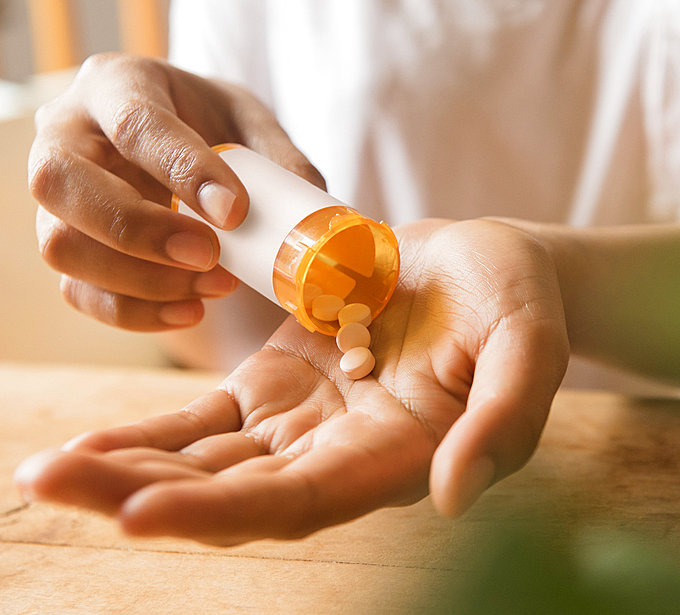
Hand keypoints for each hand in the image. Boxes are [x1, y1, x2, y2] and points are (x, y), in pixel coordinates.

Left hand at [15, 219, 569, 544]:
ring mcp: (302, 423)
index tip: (140, 512)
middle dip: (140, 494)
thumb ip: (504, 420)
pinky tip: (88, 444)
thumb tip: (450, 498)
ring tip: (45, 470)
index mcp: (395, 459)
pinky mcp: (277, 385)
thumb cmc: (518, 303)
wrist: (487, 268)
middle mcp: (338, 456)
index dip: (224, 511)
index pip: (301, 501)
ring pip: (205, 462)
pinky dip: (148, 436)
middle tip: (49, 481)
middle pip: (231, 493)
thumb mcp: (528, 347)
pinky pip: (203, 422)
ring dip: (126, 469)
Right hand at [28, 53, 324, 330]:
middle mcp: (67, 133)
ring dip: (141, 280)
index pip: (135, 124)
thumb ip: (280, 159)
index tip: (235, 213)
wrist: (180, 146)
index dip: (183, 171)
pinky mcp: (64, 244)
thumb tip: (311, 217)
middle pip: (61, 182)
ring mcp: (56, 194)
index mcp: (117, 84)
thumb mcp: (250, 121)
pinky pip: (77, 290)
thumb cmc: (212, 124)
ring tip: (216, 286)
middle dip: (138, 229)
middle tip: (209, 255)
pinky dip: (134, 312)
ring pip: (60, 244)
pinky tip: (192, 310)